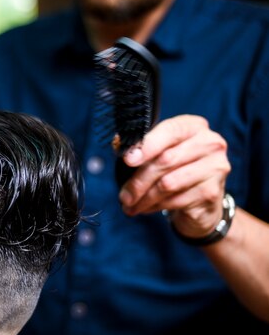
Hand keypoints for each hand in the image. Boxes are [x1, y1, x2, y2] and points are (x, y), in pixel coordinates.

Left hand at [118, 114, 230, 237]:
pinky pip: (175, 200)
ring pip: (168, 184)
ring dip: (144, 197)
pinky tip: (146, 208)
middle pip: (166, 160)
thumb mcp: (159, 151)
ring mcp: (215, 168)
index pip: (170, 131)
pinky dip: (155, 206)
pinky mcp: (212, 192)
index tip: (128, 160)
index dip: (147, 146)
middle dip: (139, 180)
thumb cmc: (175, 168)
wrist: (202, 198)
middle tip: (123, 195)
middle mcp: (209, 143)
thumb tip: (119, 145)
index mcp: (193, 126)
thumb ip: (141, 146)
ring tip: (130, 204)